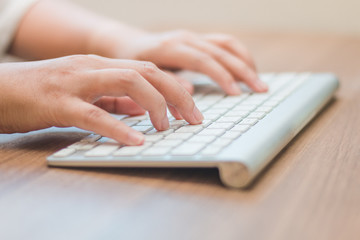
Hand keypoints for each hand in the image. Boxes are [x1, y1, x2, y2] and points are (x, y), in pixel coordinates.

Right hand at [0, 55, 202, 144]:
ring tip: (169, 127)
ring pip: (128, 82)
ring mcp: (76, 82)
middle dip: (178, 95)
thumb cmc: (41, 93)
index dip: (177, 88)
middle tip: (193, 119)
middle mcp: (93, 68)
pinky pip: (94, 114)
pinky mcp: (58, 103)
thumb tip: (142, 110)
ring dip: (156, 105)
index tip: (192, 110)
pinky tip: (136, 141)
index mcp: (101, 66)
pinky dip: (118, 127)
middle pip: (148, 72)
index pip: (150, 70)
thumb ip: (114, 100)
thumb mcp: (84, 94)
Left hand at [107, 30, 267, 94]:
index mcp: (170, 48)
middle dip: (243, 71)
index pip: (203, 60)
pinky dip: (238, 56)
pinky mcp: (198, 40)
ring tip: (258, 81)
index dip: (221, 75)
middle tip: (260, 89)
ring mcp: (193, 37)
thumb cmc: (132, 63)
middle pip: (220, 51)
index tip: (236, 93)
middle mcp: (185, 38)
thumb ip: (164, 82)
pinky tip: (246, 70)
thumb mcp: (141, 75)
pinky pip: (223, 44)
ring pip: (226, 44)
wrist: (128, 44)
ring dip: (245, 62)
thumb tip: (189, 92)